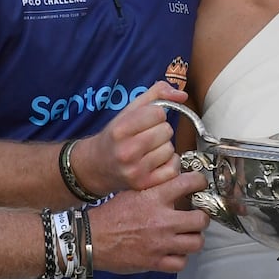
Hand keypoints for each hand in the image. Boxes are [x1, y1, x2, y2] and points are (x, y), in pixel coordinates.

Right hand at [76, 81, 187, 196]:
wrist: (96, 165)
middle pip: (166, 131)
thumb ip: (157, 94)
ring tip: (149, 149)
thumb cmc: (115, 136)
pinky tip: (157, 161)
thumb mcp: (129, 110)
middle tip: (147, 136)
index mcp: (120, 129)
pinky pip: (173, 169)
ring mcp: (135, 170)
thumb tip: (182, 95)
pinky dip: (169, 164)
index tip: (147, 120)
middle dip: (160, 130)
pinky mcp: (143, 184)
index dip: (156, 114)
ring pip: (170, 149)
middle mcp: (126, 151)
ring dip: (164, 147)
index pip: (158, 113)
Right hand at [84, 171, 209, 273]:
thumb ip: (156, 188)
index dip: (200, 182)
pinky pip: (181, 262)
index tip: (200, 186)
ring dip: (194, 238)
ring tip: (188, 235)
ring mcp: (161, 243)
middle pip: (201, 219)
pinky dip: (180, 258)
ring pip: (197, 243)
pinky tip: (174, 252)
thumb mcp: (133, 192)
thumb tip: (176, 182)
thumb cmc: (110, 215)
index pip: (189, 183)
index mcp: (155, 197)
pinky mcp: (155, 262)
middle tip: (196, 217)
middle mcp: (162, 220)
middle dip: (201, 218)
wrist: (91, 239)